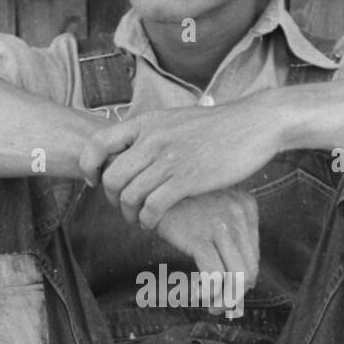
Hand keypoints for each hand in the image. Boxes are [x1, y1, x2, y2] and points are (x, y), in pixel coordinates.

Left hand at [77, 95, 280, 228]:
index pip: (98, 143)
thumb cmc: (218, 127)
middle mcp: (152, 139)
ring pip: (130, 196)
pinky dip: (148, 220)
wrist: (253, 124)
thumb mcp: (176, 120)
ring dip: (130, 215)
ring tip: (139, 219)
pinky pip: (153, 207)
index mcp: (147, 122)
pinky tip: (154, 223)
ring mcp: (169, 159)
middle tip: (123, 207)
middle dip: (112, 199)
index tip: (95, 181)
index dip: (90, 166)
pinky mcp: (187, 179)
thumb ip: (152, 133)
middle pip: (111, 177)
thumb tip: (132, 148)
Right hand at [154, 188, 258, 316]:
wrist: (146, 184)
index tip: (223, 293)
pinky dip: (205, 294)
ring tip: (208, 306)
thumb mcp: (208, 210)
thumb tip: (234, 279)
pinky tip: (192, 295)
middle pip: (249, 272)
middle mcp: (239, 215)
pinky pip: (213, 278)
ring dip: (221, 300)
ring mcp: (221, 225)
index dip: (239, 284)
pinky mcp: (198, 236)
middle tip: (216, 307)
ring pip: (235, 279)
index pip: (253, 258)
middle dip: (234, 297)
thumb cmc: (175, 201)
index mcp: (246, 207)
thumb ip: (225, 235)